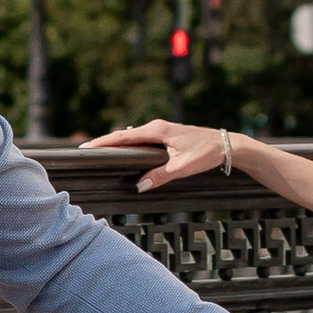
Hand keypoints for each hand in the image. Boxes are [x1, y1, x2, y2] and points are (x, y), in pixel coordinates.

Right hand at [81, 118, 232, 189]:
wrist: (226, 145)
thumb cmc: (207, 153)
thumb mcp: (182, 167)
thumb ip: (160, 175)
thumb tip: (139, 185)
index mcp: (157, 131)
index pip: (124, 136)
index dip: (104, 142)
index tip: (87, 147)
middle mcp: (157, 127)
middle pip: (124, 135)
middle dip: (105, 142)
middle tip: (86, 151)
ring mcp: (161, 130)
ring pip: (132, 136)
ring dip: (117, 143)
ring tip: (99, 152)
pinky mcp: (165, 135)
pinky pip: (141, 139)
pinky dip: (129, 144)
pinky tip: (124, 152)